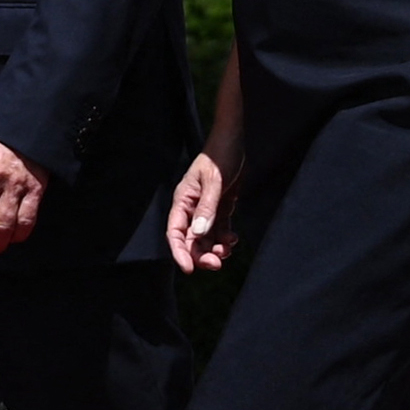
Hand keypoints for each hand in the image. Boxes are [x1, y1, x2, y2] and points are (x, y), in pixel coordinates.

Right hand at [164, 149, 237, 274]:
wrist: (233, 141)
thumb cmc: (220, 157)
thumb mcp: (214, 182)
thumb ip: (207, 208)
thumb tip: (198, 234)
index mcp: (183, 200)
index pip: (175, 232)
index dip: (179, 252)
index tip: (188, 269)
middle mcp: (192, 208)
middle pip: (191, 240)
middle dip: (201, 254)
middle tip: (216, 264)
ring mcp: (206, 209)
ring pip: (206, 238)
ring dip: (215, 248)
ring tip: (228, 249)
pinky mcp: (220, 208)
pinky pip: (220, 230)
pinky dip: (225, 239)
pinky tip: (234, 240)